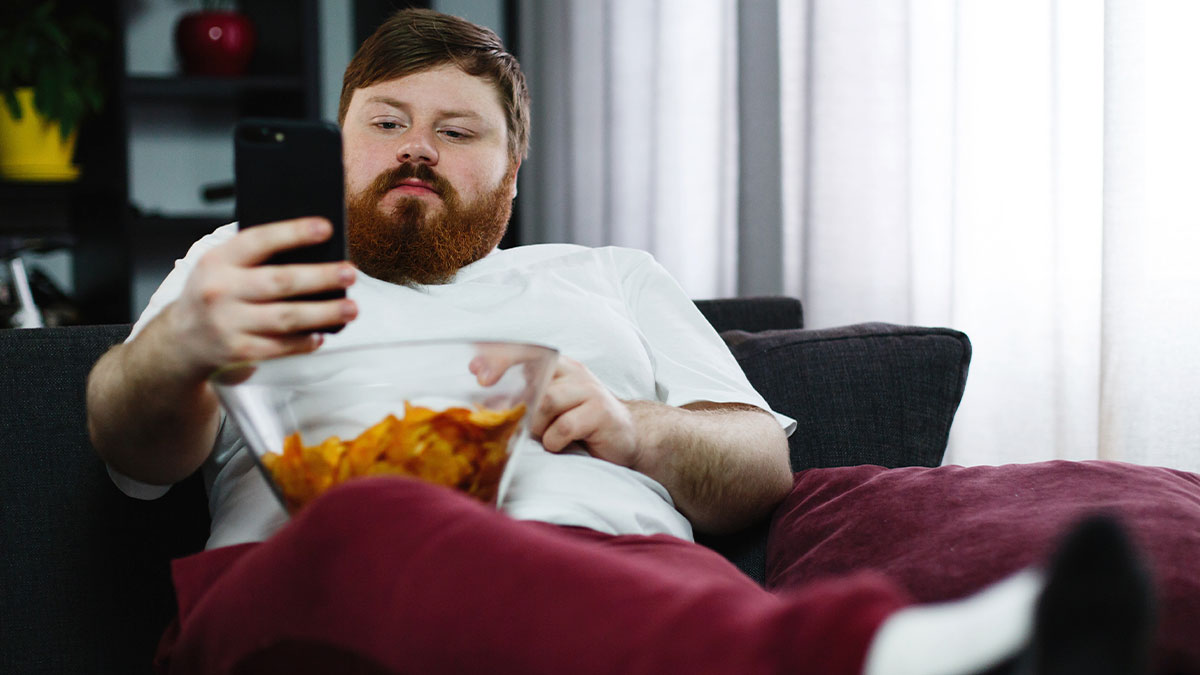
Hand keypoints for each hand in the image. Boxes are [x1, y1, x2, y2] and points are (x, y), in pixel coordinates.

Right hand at [163, 217, 356, 374]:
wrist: (180, 340)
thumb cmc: (214, 294)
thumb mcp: (221, 267)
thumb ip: (255, 257)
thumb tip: (313, 252)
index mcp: (218, 261)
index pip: (259, 240)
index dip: (294, 233)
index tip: (326, 228)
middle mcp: (220, 291)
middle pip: (280, 282)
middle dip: (320, 277)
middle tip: (350, 273)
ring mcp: (228, 324)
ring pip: (286, 318)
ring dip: (324, 313)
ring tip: (351, 308)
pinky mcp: (238, 352)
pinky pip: (280, 347)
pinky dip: (305, 341)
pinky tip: (322, 334)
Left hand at [472, 352, 638, 466]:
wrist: (627, 436)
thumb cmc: (581, 423)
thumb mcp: (552, 406)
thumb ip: (526, 398)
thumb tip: (487, 404)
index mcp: (559, 367)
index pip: (527, 352)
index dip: (499, 358)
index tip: (476, 373)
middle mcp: (574, 373)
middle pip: (535, 374)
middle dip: (512, 396)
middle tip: (498, 413)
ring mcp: (589, 390)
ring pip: (547, 401)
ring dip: (537, 425)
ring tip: (544, 436)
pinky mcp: (600, 412)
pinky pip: (565, 426)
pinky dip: (554, 440)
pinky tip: (558, 445)